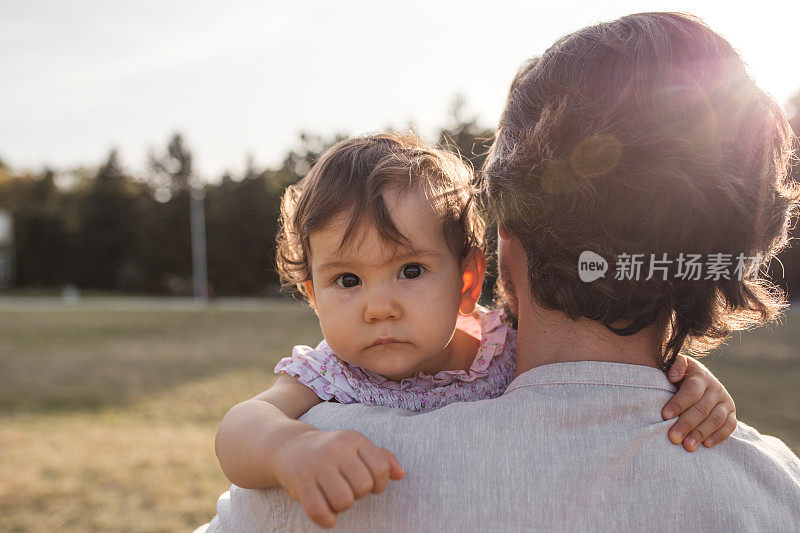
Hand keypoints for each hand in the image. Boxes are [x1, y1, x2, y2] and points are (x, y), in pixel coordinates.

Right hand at [271, 429, 404, 527]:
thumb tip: (401, 474)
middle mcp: (336, 449)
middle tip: (347, 488)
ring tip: (335, 497)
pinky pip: (320, 511)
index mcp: (353, 439)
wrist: (290, 447)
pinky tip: (326, 513)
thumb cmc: (331, 452)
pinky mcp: (300, 482)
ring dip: (342, 506)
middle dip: (358, 494)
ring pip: (344, 500)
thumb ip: (381, 458)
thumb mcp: (356, 447)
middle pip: (364, 486)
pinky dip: (327, 519)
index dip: (380, 483)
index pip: (381, 467)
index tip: (369, 483)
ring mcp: (317, 465)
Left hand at [661, 354, 736, 451]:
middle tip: (673, 437)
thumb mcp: (675, 365)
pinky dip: (719, 436)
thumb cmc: (679, 375)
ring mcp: (725, 401)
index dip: (679, 403)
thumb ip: (675, 366)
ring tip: (687, 446)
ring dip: (701, 433)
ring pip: (715, 419)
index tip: (665, 416)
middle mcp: (715, 388)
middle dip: (686, 424)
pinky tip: (706, 444)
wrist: (698, 379)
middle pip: (702, 408)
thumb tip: (673, 376)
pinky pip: (729, 426)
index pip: (691, 391)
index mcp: (700, 376)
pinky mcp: (732, 414)